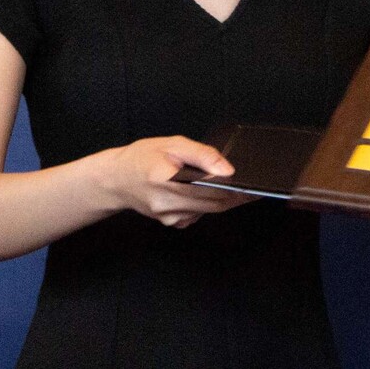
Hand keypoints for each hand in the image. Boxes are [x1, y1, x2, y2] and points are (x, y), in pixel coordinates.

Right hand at [101, 136, 253, 227]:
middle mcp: (167, 204)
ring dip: (222, 200)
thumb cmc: (142, 158)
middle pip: (214, 204)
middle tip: (252, 187)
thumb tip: (227, 169)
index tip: (254, 187)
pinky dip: (206, 204)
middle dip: (236, 196)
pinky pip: (197, 215)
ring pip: (208, 211)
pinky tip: (203, 192)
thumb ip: (202, 155)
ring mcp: (169, 217)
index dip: (236, 189)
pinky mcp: (171, 223)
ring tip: (229, 185)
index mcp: (166, 180)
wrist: (116, 180)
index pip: (210, 189)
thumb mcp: (172, 144)